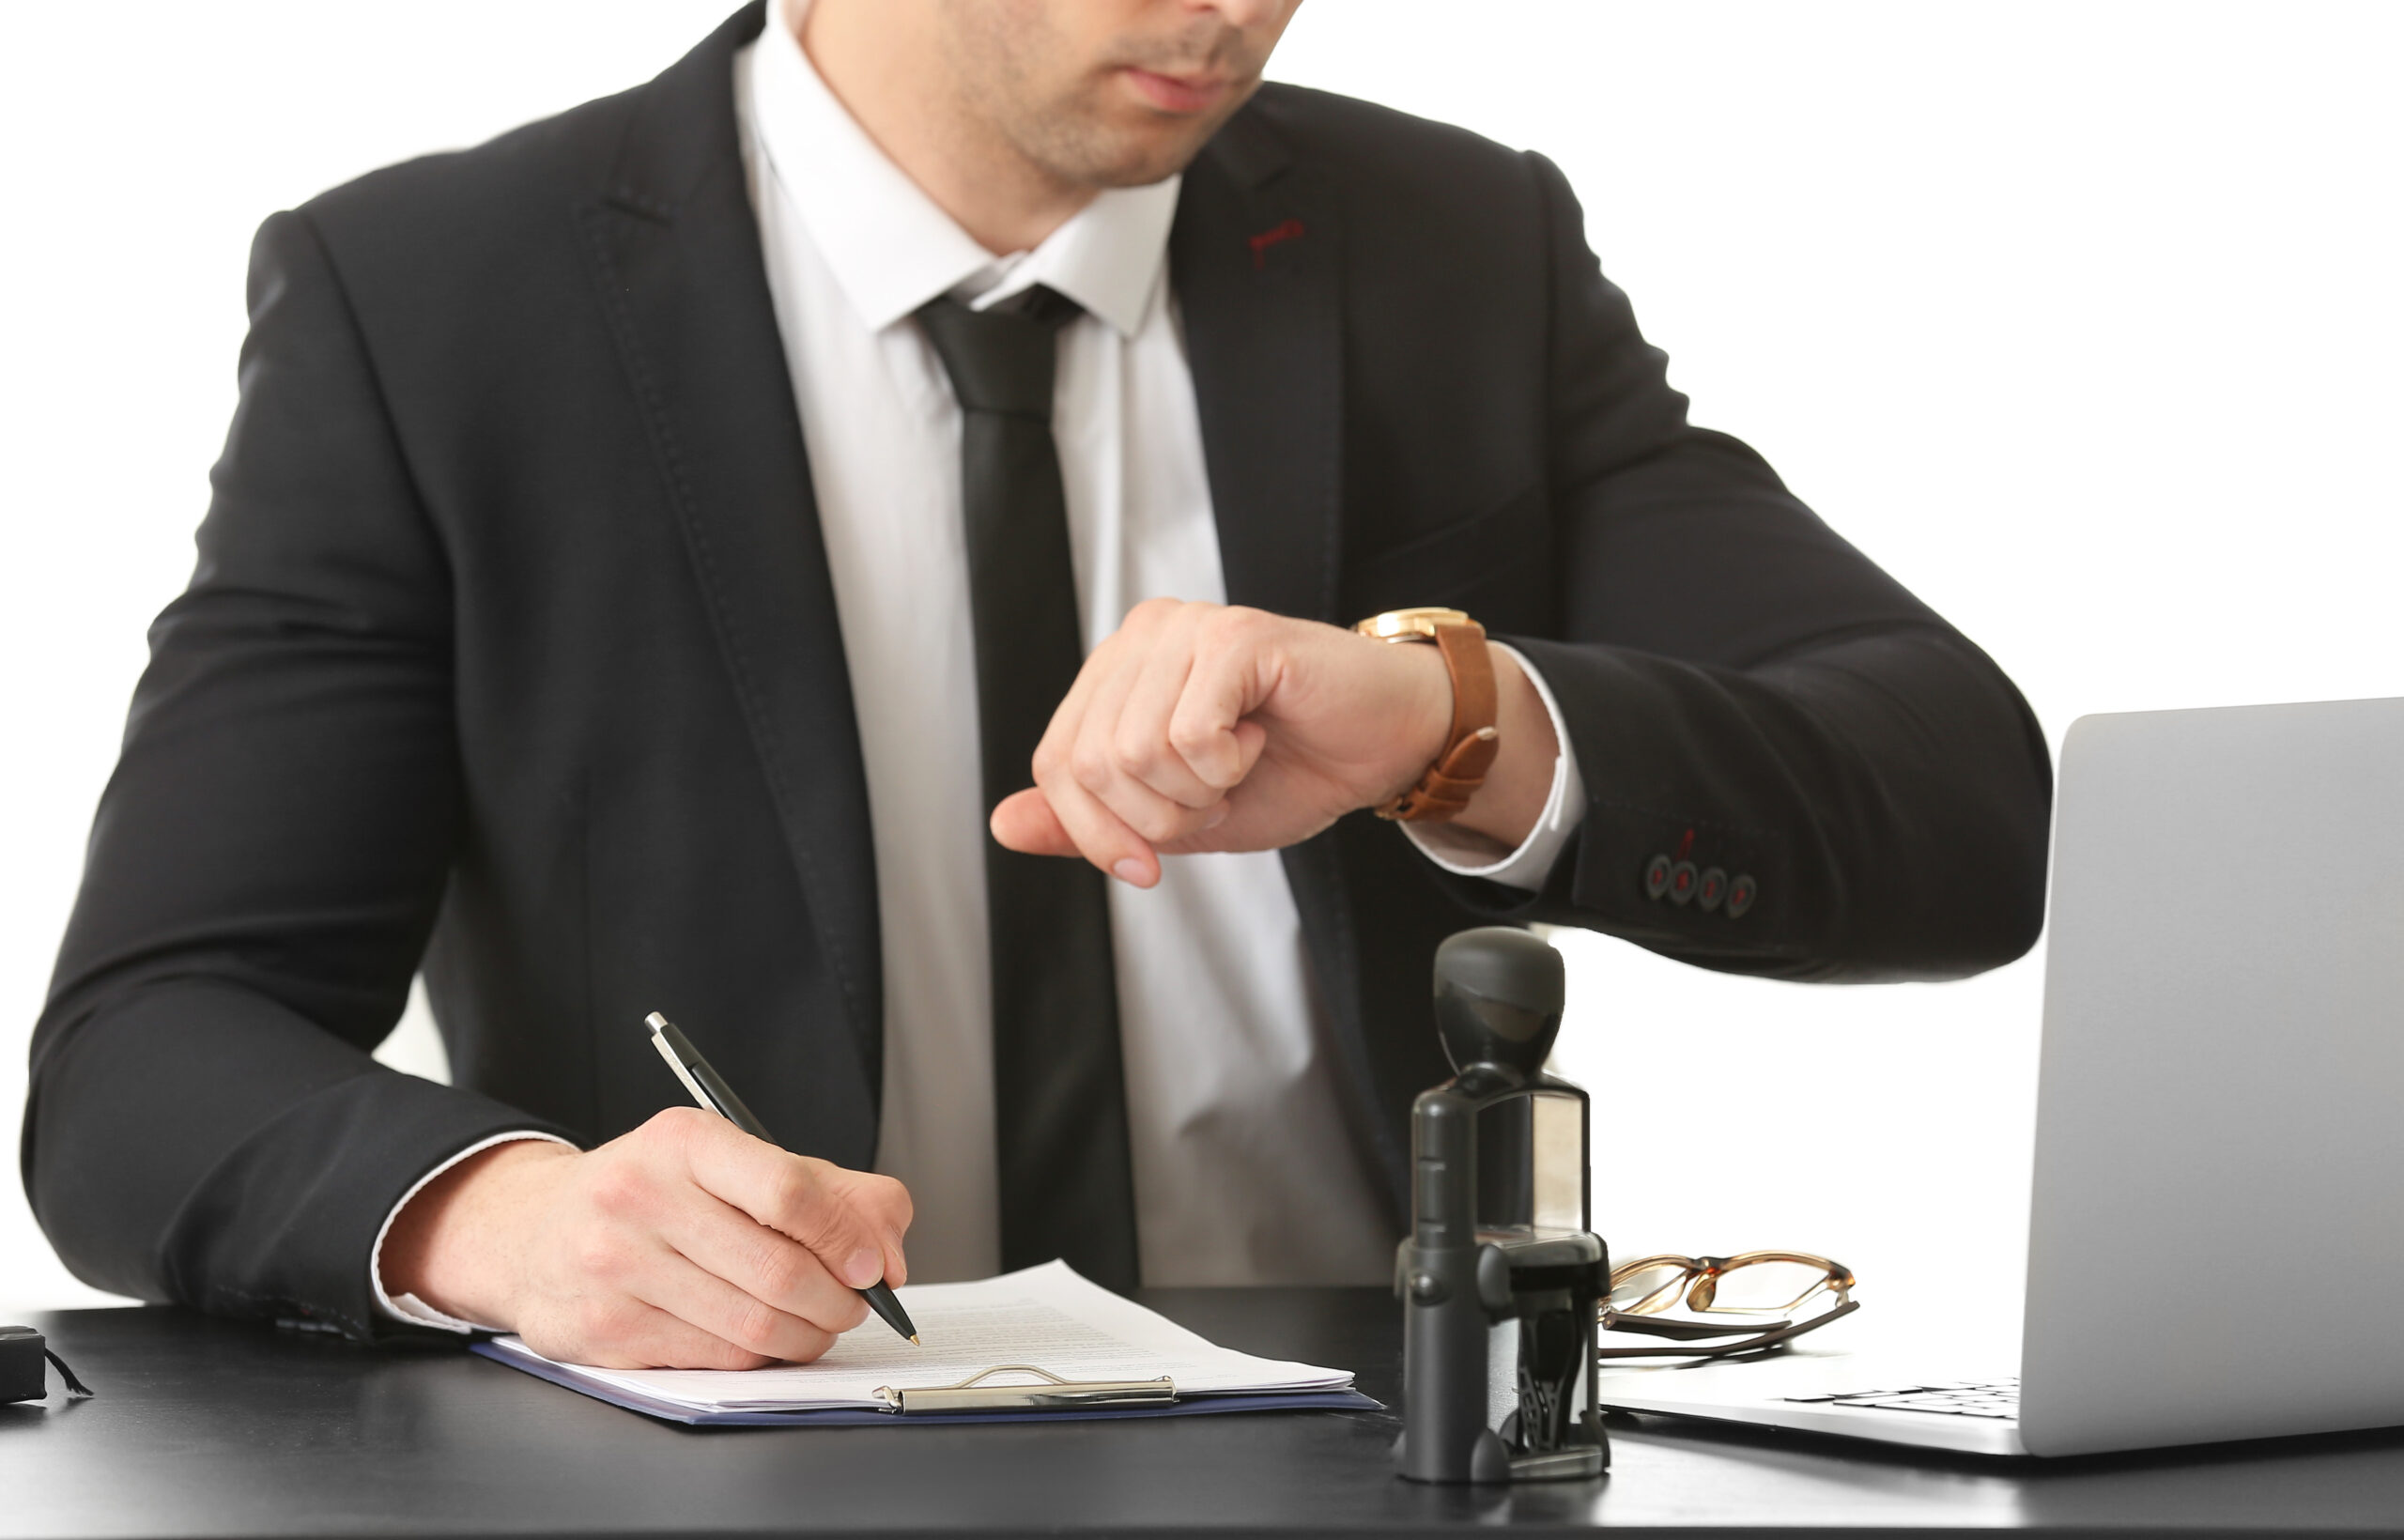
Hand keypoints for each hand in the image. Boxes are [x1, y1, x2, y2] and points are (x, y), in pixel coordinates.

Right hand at [379, 1110, 911, 1368]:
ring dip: (806, 1336)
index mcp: (684, 1141)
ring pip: (751, 1327)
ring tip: (814, 1324)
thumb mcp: (740, 1162)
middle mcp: (639, 1197)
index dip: (847, 1238)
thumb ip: (836, 1194)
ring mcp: (614, 1267)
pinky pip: (714, 1359)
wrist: (535, 1230)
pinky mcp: (602, 1330)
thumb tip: (890, 1257)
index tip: (873, 1266)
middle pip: (777, 1271)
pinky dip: (756, 1357)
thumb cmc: (659, 1194)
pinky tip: (758, 1337)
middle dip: (838, 1302)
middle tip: (853, 1306)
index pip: (788, 1191)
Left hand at [991, 600, 1557, 884]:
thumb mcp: (1176, 817)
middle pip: (1091, 763)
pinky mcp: (1236, 637)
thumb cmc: (1293, 767)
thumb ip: (1089, 821)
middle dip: (1156, 817)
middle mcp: (1142, 636)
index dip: (1095, 832)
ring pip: (1137, 753)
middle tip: (1215, 797)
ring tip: (1240, 765)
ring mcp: (1188, 629)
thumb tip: (1002, 825)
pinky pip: (1191, 734)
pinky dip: (1227, 766)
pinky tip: (1260, 740)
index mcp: (1117, 671)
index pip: (1056, 762)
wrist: (1387, 746)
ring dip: (1197, 793)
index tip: (1147, 866)